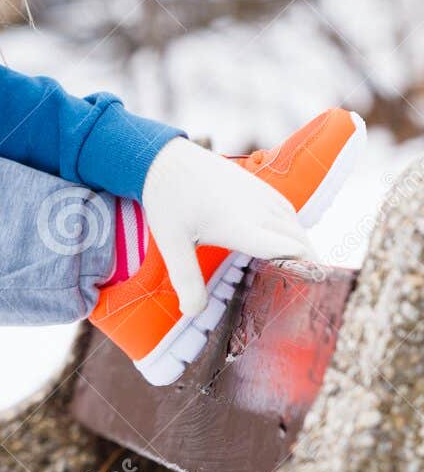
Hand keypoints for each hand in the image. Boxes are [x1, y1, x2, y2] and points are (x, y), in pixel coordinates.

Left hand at [141, 136, 315, 316]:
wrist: (164, 158)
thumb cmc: (167, 199)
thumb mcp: (171, 242)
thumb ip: (186, 279)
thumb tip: (193, 312)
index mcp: (241, 225)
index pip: (291, 251)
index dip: (303, 273)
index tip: (304, 296)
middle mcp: (260, 210)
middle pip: (302, 244)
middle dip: (307, 269)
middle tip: (302, 298)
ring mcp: (264, 196)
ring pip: (299, 228)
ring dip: (303, 251)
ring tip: (297, 279)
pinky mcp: (263, 187)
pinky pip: (291, 214)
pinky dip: (296, 234)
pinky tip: (286, 249)